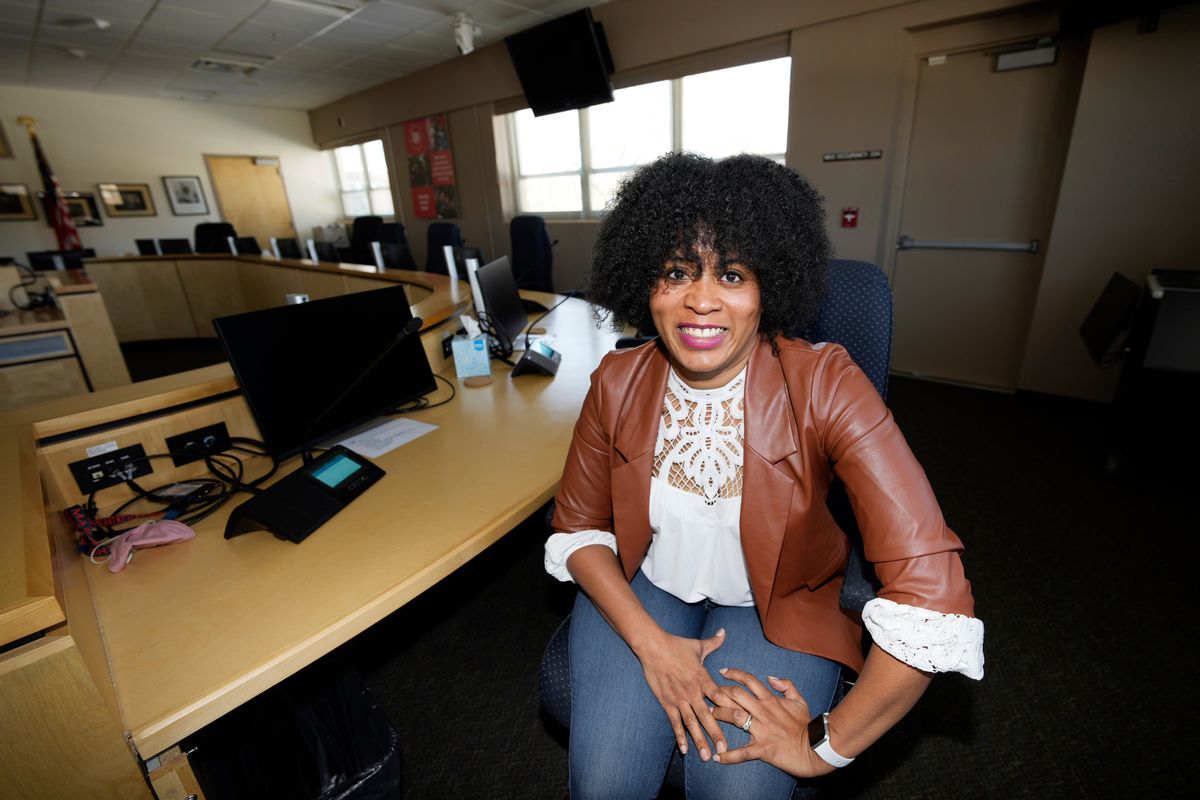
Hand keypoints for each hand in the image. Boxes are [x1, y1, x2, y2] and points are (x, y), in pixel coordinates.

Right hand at [635, 627, 727, 760]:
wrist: (652, 646)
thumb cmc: (676, 645)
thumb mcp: (697, 645)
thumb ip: (714, 643)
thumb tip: (724, 632)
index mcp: (703, 678)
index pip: (719, 696)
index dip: (730, 708)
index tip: (741, 721)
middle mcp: (692, 691)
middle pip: (706, 715)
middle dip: (715, 733)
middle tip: (724, 749)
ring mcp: (679, 698)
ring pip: (691, 723)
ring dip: (698, 739)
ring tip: (705, 755)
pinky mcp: (667, 702)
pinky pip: (674, 722)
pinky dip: (679, 736)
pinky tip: (684, 749)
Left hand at [710, 668, 831, 776]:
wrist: (816, 748)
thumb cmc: (807, 725)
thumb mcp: (800, 700)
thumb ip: (786, 685)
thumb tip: (770, 677)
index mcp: (771, 700)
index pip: (749, 681)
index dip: (734, 674)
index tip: (722, 671)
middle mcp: (763, 712)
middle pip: (736, 695)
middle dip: (719, 692)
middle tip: (708, 694)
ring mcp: (762, 730)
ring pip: (735, 717)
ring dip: (719, 716)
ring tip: (707, 717)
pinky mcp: (762, 749)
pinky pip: (742, 752)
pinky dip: (728, 756)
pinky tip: (717, 757)